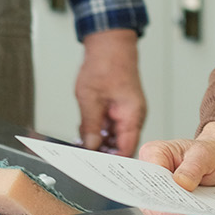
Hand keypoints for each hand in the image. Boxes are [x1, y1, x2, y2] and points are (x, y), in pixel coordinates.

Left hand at [75, 28, 145, 154]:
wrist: (110, 42)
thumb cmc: (106, 63)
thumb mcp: (90, 98)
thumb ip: (90, 126)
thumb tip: (90, 147)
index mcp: (132, 115)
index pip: (127, 149)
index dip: (113, 163)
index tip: (97, 171)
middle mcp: (133, 116)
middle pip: (120, 146)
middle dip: (103, 154)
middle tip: (83, 161)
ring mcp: (126, 112)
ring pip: (114, 137)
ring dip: (99, 142)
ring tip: (81, 147)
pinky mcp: (119, 108)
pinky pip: (110, 126)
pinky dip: (98, 131)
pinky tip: (84, 134)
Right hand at [135, 121, 214, 214]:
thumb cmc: (207, 153)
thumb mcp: (204, 155)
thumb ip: (192, 168)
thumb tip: (182, 183)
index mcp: (154, 152)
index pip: (151, 177)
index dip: (163, 191)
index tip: (179, 200)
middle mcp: (149, 171)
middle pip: (150, 196)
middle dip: (167, 207)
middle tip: (187, 210)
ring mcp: (155, 188)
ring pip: (156, 209)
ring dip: (174, 213)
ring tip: (192, 211)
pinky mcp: (162, 201)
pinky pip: (165, 214)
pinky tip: (192, 212)